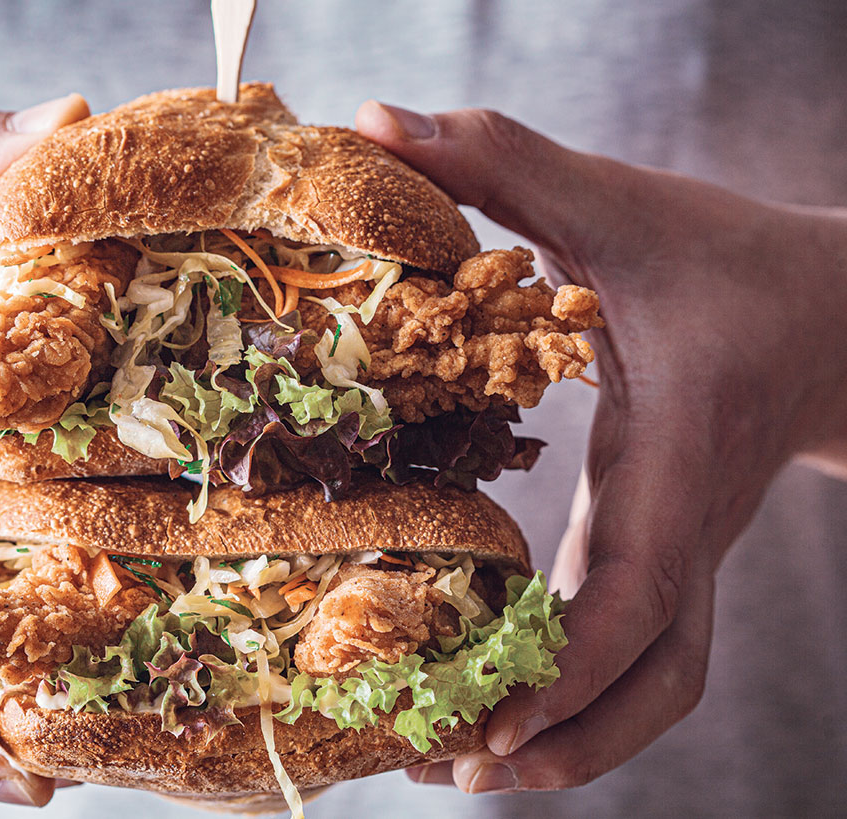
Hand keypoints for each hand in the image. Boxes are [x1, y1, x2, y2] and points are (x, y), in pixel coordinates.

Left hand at [355, 101, 846, 790]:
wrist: (830, 312)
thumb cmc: (728, 264)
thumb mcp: (619, 206)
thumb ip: (506, 163)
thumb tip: (379, 123)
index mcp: (675, 464)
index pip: (639, 598)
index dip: (570, 673)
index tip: (492, 723)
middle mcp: (684, 532)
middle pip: (651, 684)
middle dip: (561, 744)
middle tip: (453, 772)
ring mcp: (682, 555)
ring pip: (654, 689)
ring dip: (573, 744)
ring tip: (467, 770)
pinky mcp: (665, 552)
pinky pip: (636, 655)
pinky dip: (579, 697)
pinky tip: (504, 701)